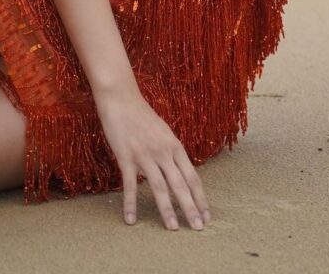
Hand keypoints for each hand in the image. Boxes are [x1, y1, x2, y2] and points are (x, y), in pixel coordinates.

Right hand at [94, 83, 210, 230]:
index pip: (192, 176)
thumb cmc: (142, 116)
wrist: (122, 99)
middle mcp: (163, 151)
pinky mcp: (126, 157)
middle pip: (180, 184)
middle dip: (190, 208)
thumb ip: (171, 152)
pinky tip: (131, 220)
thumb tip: (179, 171)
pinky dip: (130, 203)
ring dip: (167, 209)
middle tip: (198, 228)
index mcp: (175, 146)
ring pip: (159, 187)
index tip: (206, 215)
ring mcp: (145, 155)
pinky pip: (130, 185)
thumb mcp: (164, 132)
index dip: (200, 197)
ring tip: (173, 228)